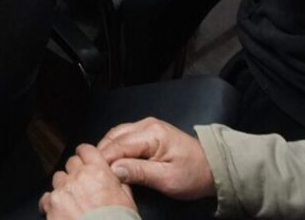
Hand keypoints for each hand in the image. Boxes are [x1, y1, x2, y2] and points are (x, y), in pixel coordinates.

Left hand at [38, 145, 136, 219]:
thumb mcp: (128, 202)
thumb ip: (119, 184)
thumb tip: (116, 177)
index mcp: (99, 173)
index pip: (86, 150)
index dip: (86, 155)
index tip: (85, 160)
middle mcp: (78, 178)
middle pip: (71, 163)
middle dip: (76, 172)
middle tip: (83, 187)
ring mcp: (63, 191)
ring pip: (58, 178)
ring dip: (64, 187)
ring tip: (73, 202)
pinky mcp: (51, 206)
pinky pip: (46, 197)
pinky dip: (51, 203)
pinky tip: (59, 211)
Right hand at [97, 118, 215, 200]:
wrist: (213, 168)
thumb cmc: (194, 175)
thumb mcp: (167, 178)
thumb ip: (139, 172)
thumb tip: (114, 170)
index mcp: (152, 133)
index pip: (118, 145)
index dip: (103, 160)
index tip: (93, 173)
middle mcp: (146, 125)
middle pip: (114, 137)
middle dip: (102, 154)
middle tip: (92, 172)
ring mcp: (147, 127)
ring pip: (117, 136)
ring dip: (107, 151)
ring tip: (100, 168)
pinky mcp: (148, 132)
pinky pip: (124, 138)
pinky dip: (115, 149)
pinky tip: (112, 162)